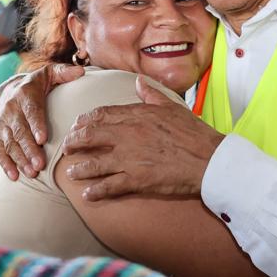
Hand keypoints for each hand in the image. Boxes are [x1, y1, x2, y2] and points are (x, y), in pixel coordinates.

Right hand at [0, 63, 84, 179]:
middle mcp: (11, 109)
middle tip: (40, 164)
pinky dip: (6, 164)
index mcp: (25, 94)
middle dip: (28, 149)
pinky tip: (15, 176)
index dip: (36, 125)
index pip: (31, 111)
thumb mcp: (49, 74)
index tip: (43, 139)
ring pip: (9, 143)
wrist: (9, 91)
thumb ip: (64, 73)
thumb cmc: (37, 85)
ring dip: (19, 159)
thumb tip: (80, 72)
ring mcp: (3, 124)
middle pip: (19, 131)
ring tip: (31, 172)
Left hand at [62, 76, 223, 200]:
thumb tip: (138, 81)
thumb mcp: (172, 107)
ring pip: (95, 163)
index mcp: (137, 115)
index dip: (85, 120)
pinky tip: (87, 195)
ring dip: (79, 168)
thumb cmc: (194, 133)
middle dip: (74, 142)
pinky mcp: (136, 179)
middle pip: (91, 136)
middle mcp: (128, 135)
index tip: (77, 125)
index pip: (102, 114)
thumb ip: (151, 95)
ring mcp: (130, 158)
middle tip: (67, 147)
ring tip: (71, 172)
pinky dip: (96, 191)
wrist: (209, 159)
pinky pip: (109, 186)